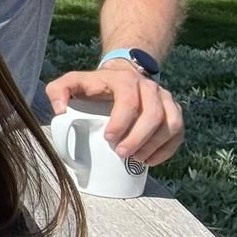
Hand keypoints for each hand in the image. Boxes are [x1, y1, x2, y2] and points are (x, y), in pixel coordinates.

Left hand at [45, 60, 183, 165]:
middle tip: (121, 154)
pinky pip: (178, 132)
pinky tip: (150, 160)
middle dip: (138, 139)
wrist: (121, 76)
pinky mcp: (174, 111)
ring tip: (136, 160)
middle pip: (154, 115)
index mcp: (124, 80)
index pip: (129, 100)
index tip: (108, 138)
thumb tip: (60, 110)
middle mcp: (149, 87)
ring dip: (154, 146)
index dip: (121, 122)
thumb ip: (57, 91)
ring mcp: (165, 98)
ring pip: (171, 124)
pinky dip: (167, 149)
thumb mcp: (71, 83)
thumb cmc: (94, 85)